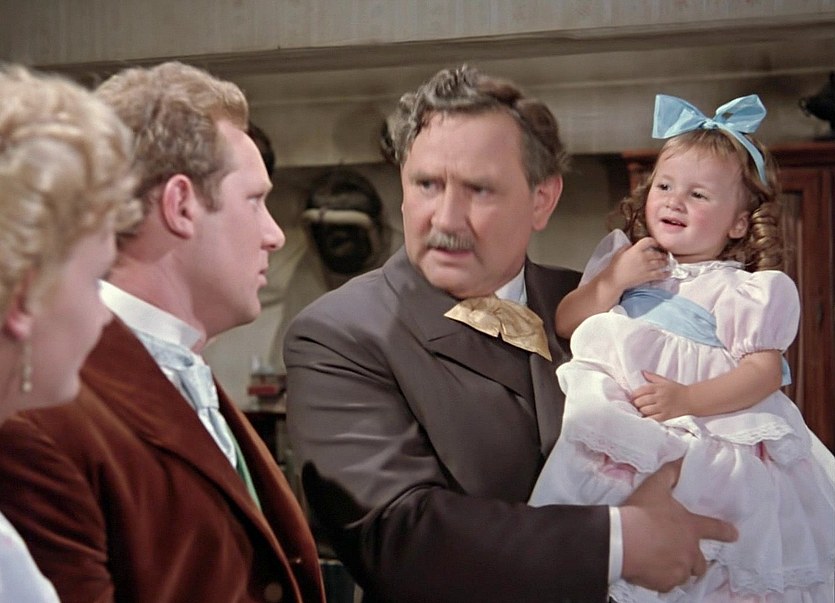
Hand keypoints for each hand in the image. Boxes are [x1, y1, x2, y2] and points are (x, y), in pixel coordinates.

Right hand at [604, 237, 668, 291]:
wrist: (614, 280)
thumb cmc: (614, 266)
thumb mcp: (619, 252)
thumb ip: (628, 247)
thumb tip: (633, 245)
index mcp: (636, 249)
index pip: (649, 241)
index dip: (654, 241)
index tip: (656, 243)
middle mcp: (644, 257)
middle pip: (657, 253)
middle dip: (662, 253)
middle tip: (664, 254)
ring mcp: (647, 267)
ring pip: (661, 263)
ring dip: (665, 262)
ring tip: (666, 262)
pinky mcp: (648, 276)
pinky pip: (660, 274)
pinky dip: (666, 273)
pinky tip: (668, 273)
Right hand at [620, 460, 736, 591]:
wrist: (622, 539)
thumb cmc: (640, 512)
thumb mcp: (655, 487)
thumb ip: (670, 473)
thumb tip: (681, 457)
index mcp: (690, 528)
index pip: (715, 529)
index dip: (726, 531)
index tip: (734, 534)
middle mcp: (690, 551)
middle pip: (701, 563)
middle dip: (694, 560)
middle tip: (680, 554)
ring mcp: (679, 569)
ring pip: (684, 574)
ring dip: (677, 569)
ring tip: (660, 561)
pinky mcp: (665, 583)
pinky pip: (667, 584)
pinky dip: (661, 579)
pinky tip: (649, 570)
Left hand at [631, 371, 690, 420]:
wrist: (692, 400)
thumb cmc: (678, 390)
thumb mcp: (665, 381)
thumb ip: (653, 377)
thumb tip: (642, 372)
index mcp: (658, 387)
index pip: (640, 391)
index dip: (633, 395)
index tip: (632, 397)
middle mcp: (659, 397)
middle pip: (640, 401)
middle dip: (636, 403)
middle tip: (636, 405)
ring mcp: (662, 407)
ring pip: (644, 410)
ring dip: (641, 411)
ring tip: (642, 410)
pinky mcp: (666, 416)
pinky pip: (652, 419)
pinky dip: (647, 418)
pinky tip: (646, 417)